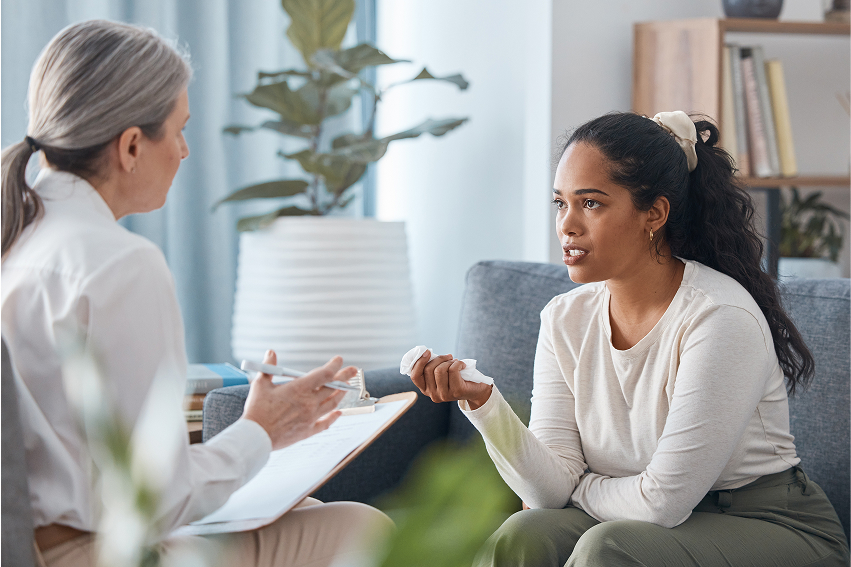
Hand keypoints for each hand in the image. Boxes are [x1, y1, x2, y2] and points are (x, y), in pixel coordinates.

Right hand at [241, 350, 356, 449]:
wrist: (256, 436)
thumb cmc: (257, 410)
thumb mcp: (260, 384)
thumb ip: (268, 367)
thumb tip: (270, 353)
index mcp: (299, 389)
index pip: (324, 374)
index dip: (334, 365)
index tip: (339, 360)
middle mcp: (309, 402)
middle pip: (333, 387)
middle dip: (344, 377)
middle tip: (353, 370)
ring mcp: (310, 417)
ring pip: (332, 403)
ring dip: (341, 394)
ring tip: (346, 388)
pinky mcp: (307, 431)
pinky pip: (325, 423)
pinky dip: (333, 417)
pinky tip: (338, 413)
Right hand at [409, 350, 491, 408]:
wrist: (476, 390)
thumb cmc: (456, 378)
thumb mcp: (441, 373)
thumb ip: (431, 367)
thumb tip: (424, 352)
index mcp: (426, 390)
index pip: (415, 376)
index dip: (419, 362)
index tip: (428, 351)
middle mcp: (433, 395)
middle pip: (428, 369)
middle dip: (439, 358)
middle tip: (448, 357)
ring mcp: (444, 395)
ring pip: (440, 370)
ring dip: (449, 361)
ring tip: (455, 362)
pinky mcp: (456, 391)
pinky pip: (453, 370)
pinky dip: (458, 363)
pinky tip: (463, 365)